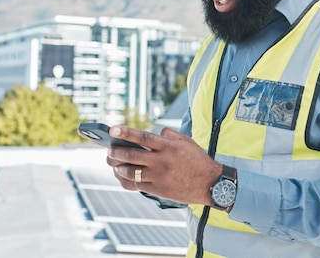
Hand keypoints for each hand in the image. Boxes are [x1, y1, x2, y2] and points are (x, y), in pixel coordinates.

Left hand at [106, 126, 221, 205]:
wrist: (211, 184)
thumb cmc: (198, 161)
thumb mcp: (186, 142)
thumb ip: (169, 135)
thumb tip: (155, 132)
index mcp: (168, 146)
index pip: (142, 137)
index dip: (126, 132)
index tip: (112, 129)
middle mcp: (161, 161)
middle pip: (131, 155)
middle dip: (115, 152)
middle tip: (108, 149)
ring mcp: (158, 176)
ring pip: (130, 171)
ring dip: (117, 166)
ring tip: (113, 162)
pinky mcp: (158, 189)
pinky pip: (135, 185)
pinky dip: (125, 179)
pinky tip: (121, 175)